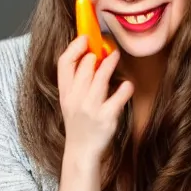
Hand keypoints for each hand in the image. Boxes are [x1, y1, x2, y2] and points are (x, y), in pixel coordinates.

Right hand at [57, 35, 133, 165]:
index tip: (85, 38)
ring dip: (110, 63)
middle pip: (84, 68)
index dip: (74, 47)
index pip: (63, 64)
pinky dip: (125, 88)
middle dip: (95, 54)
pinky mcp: (106, 118)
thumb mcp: (70, 101)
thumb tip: (90, 55)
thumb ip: (76, 81)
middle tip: (105, 48)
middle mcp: (75, 99)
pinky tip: (127, 84)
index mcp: (65, 93)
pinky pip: (118, 97)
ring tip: (116, 55)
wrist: (81, 152)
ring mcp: (91, 109)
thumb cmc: (79, 123)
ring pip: (101, 78)